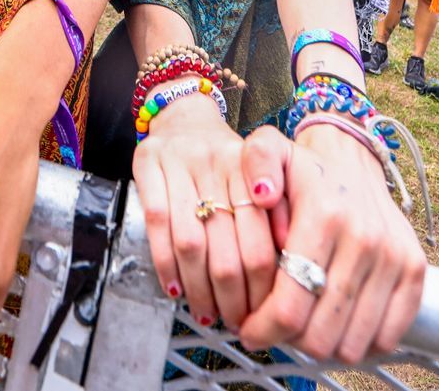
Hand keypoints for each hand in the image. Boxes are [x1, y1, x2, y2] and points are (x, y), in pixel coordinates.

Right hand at [133, 92, 279, 330]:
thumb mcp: (261, 176)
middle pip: (227, 249)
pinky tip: (175, 288)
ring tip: (208, 314)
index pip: (260, 242)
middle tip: (236, 322)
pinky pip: (157, 224)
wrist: (185, 115)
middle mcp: (218, 165)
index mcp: (252, 172)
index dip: (261, 287)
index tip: (263, 313)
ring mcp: (181, 164)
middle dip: (232, 297)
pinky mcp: (149, 164)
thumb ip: (277, 216)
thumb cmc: (228, 160)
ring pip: (190, 242)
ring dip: (198, 289)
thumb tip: (289, 271)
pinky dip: (165, 263)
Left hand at [238, 119, 425, 362]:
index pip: (289, 307)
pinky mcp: (415, 270)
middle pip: (319, 334)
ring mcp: (394, 258)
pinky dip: (359, 342)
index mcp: (324, 218)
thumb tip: (262, 195)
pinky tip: (337, 324)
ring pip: (352, 344)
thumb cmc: (303, 171)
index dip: (263, 330)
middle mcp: (364, 240)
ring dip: (322, 345)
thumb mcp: (269, 152)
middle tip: (275, 326)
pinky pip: (387, 337)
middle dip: (288, 341)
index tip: (249, 331)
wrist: (352, 160)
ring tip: (304, 323)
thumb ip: (255, 163)